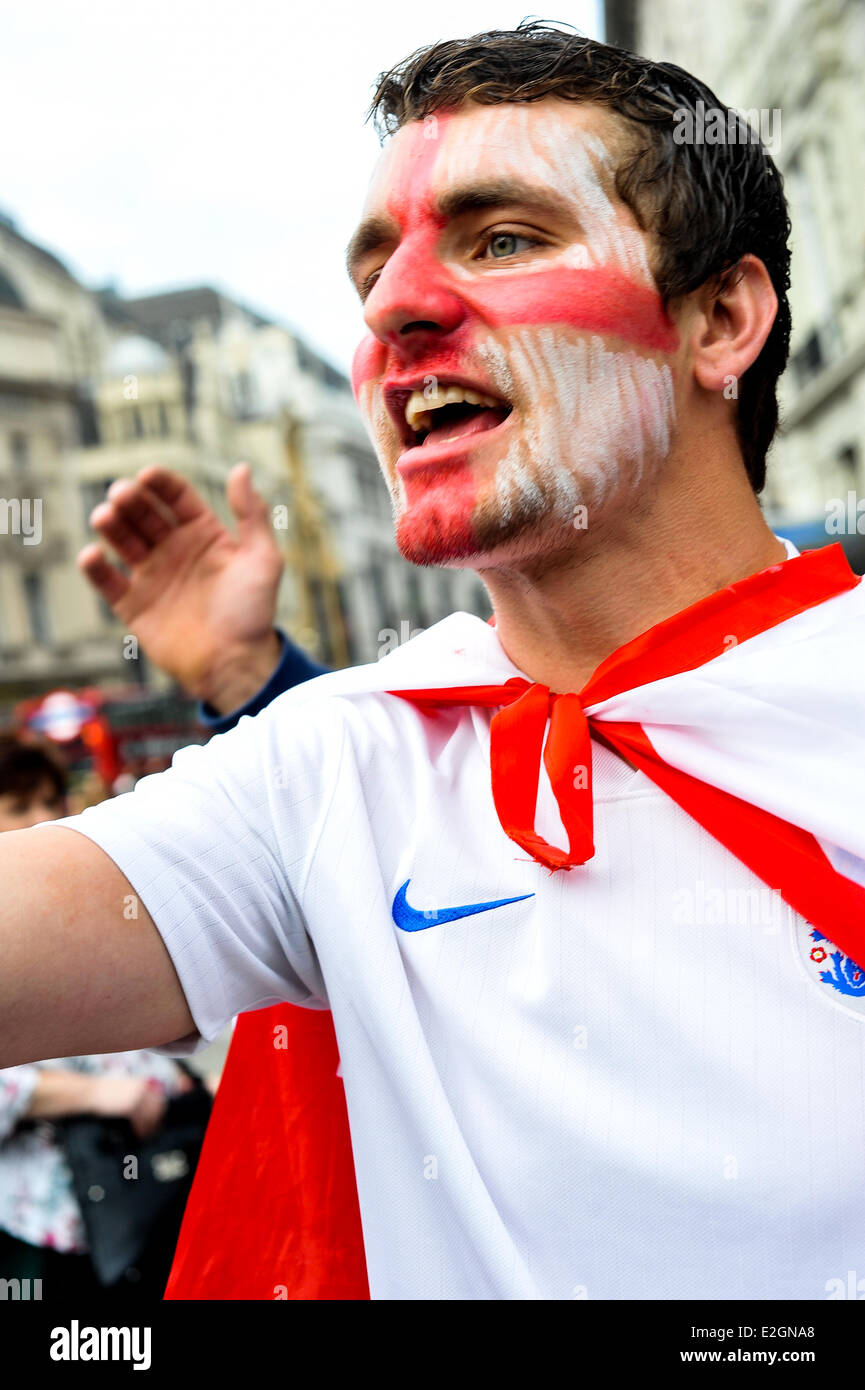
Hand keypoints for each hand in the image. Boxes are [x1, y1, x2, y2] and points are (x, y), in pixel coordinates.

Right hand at [77, 463, 283, 711]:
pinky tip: (93, 555)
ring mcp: (153, 577)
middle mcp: (175, 551)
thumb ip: (252, 514)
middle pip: (144, 514)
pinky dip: (95, 568)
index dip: (160, 483)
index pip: (176, 497)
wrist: (235, 665)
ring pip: (123, 540)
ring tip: (104, 517)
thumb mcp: (263, 560)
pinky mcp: (134, 606)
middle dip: (130, 499)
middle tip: (121, 494)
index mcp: (205, 535)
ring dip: (110, 524)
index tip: (147, 475)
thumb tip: (241, 468)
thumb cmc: (253, 613)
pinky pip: (107, 582)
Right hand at [87, 1075, 167, 1140]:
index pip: (158, 1099)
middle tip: (152, 1132)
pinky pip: (139, 1121)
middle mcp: (142, 1089)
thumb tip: (146, 1111)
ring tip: (144, 1136)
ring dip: (148, 1128)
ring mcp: (137, 1097)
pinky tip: (138, 1135)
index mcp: (142, 1083)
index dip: (159, 1113)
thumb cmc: (105, 1092)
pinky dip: (140, 1130)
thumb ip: (136, 1095)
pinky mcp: (130, 1106)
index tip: (157, 1122)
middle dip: (155, 1122)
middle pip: (156, 1109)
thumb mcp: (124, 1089)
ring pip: (149, 1116)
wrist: (92, 1092)